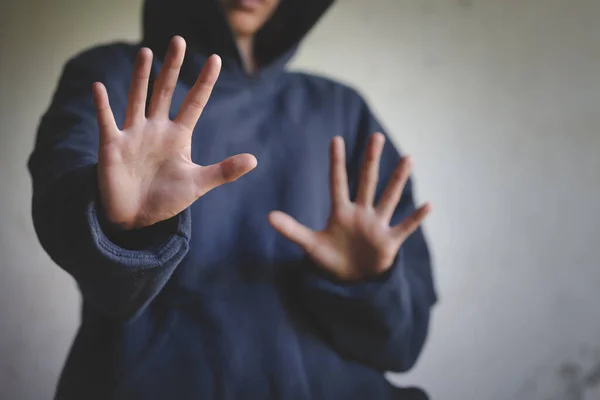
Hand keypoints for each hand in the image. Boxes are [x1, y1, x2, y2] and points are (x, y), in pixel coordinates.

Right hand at [93, 36, 256, 229]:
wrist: (136, 218)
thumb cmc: (166, 199)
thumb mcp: (198, 184)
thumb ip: (223, 171)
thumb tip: (255, 160)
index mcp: (179, 136)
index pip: (195, 102)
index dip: (205, 82)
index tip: (216, 59)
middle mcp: (156, 129)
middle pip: (165, 91)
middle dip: (172, 67)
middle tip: (178, 41)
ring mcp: (134, 134)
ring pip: (138, 98)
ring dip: (140, 76)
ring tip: (145, 52)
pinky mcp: (113, 146)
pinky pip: (107, 121)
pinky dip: (102, 105)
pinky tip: (99, 87)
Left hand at [269, 133, 430, 281]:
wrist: (350, 279)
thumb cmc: (331, 258)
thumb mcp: (310, 245)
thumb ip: (292, 230)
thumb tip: (268, 216)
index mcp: (341, 212)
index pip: (338, 182)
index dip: (336, 163)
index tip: (336, 139)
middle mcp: (361, 213)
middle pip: (367, 182)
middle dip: (371, 161)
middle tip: (376, 136)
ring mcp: (376, 225)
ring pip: (388, 198)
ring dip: (398, 180)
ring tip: (409, 158)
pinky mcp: (389, 242)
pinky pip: (404, 227)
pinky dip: (416, 218)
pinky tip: (428, 205)